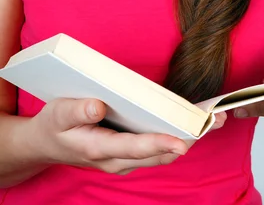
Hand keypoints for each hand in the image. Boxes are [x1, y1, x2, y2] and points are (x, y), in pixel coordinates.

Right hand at [27, 98, 225, 174]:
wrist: (46, 144)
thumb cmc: (54, 127)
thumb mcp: (57, 114)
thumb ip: (76, 110)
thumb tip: (98, 105)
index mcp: (99, 149)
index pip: (135, 147)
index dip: (159, 143)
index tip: (182, 142)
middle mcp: (117, 160)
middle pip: (158, 152)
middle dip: (188, 138)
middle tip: (215, 122)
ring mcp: (124, 159)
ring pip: (161, 153)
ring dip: (187, 138)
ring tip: (212, 120)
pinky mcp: (129, 154)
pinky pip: (156, 148)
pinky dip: (176, 137)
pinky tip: (190, 122)